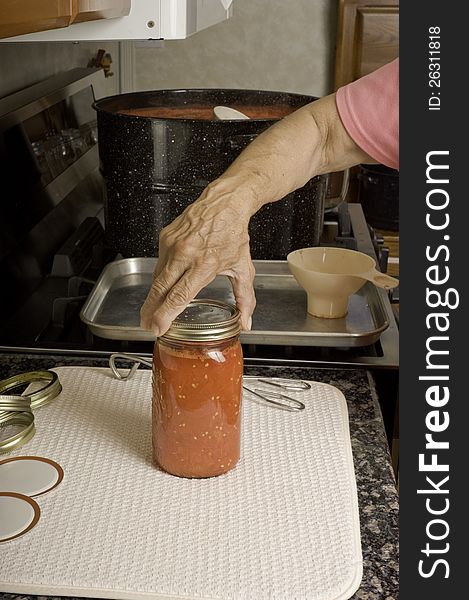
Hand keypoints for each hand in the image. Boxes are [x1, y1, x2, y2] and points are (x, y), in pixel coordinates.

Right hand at [140, 179, 256, 335]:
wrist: (225, 202)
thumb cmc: (233, 233)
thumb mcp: (243, 268)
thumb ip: (245, 298)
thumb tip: (246, 322)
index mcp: (205, 264)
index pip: (180, 295)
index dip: (166, 314)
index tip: (158, 327)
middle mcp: (185, 254)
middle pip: (160, 289)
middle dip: (151, 311)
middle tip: (147, 326)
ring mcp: (173, 244)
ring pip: (157, 277)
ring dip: (152, 296)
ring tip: (151, 311)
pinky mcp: (165, 237)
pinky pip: (158, 262)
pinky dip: (158, 277)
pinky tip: (161, 287)